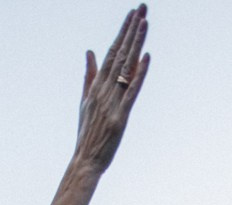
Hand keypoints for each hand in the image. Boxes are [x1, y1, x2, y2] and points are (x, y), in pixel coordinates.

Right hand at [74, 7, 149, 175]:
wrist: (85, 161)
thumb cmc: (86, 134)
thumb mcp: (84, 102)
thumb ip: (89, 75)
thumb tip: (90, 51)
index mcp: (96, 86)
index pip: (111, 52)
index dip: (122, 32)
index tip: (132, 14)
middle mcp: (103, 91)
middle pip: (120, 54)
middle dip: (131, 30)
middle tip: (142, 8)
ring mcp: (112, 103)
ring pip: (126, 68)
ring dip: (136, 44)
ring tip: (144, 22)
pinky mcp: (120, 117)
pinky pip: (131, 92)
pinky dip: (139, 74)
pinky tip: (147, 58)